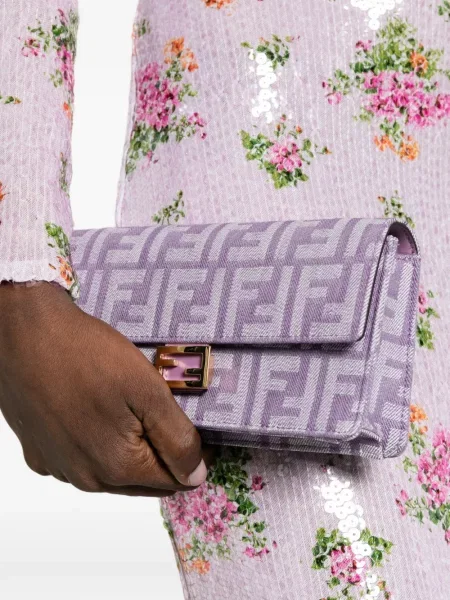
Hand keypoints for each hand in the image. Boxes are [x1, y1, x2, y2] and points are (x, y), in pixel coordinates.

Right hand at [0, 282, 209, 496]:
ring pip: (111, 472)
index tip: (199, 430)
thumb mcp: (148, 391)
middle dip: (162, 456)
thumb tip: (195, 476)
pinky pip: (81, 457)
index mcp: (118, 467)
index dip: (193, 458)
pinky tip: (98, 413)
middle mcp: (86, 477)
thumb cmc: (85, 355)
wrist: (25, 332)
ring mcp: (58, 465)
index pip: (173, 481)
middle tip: (167, 414)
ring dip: (129, 450)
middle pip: (142, 480)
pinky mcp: (38, 449)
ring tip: (133, 410)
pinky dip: (97, 443)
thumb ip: (176, 439)